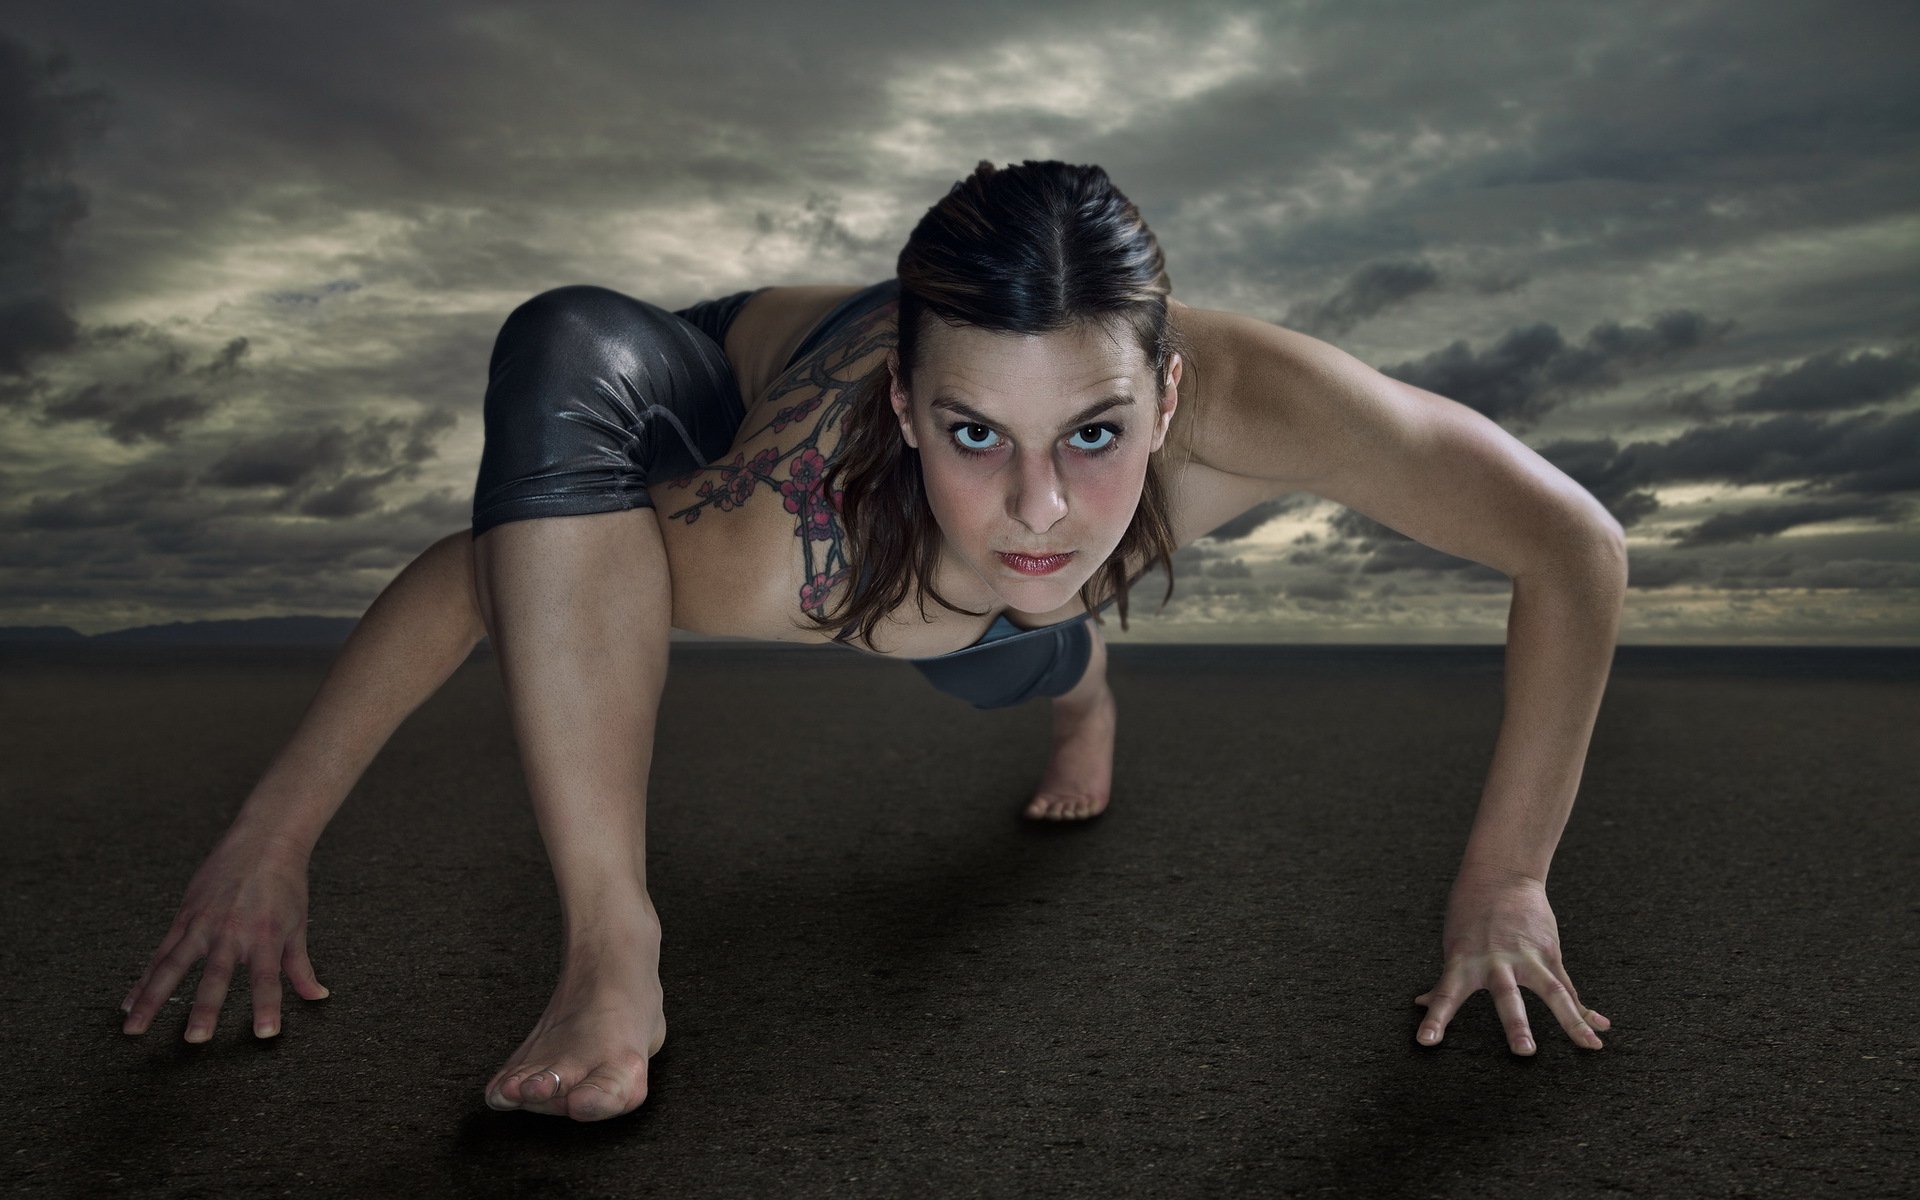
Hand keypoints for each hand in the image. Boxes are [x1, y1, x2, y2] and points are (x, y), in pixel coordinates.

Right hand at [120, 827, 329, 1042]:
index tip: (266, 1034)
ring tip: (135, 1030)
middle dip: (205, 1009)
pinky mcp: (185, 915)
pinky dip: (144, 978)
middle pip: (216, 976)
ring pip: (173, 966)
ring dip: (152, 999)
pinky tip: (130, 1002)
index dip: (267, 1007)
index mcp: (266, 936)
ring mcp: (204, 923)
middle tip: (195, 1040)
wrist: (264, 841)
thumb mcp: (298, 925)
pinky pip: (161, 952)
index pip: (268, 979)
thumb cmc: (286, 885)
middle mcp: (233, 931)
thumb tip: (318, 997)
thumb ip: (300, 966)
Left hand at [1412, 866, 1611, 1053]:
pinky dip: (1584, 1010)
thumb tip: (1420, 1003)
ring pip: (1553, 992)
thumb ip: (1445, 981)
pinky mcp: (1549, 954)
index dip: (1435, 1018)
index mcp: (1464, 961)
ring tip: (1588, 1046)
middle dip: (1516, 1024)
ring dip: (1570, 1020)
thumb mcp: (1453, 945)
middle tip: (1523, 1052)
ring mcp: (1528, 958)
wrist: (1501, 875)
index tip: (1425, 1041)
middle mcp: (1497, 961)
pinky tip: (1600, 1028)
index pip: (1445, 994)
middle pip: (1507, 995)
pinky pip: (1569, 988)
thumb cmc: (1470, 913)